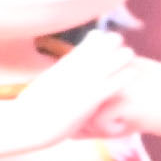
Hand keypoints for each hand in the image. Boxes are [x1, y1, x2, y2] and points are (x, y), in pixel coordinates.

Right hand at [15, 33, 138, 132]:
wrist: (26, 123)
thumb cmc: (30, 111)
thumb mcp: (44, 87)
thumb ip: (54, 79)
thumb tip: (54, 78)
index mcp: (64, 65)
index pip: (86, 44)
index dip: (97, 39)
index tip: (101, 37)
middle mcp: (75, 69)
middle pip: (100, 46)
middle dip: (111, 43)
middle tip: (120, 45)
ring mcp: (83, 82)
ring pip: (109, 61)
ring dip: (121, 57)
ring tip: (130, 54)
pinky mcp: (90, 98)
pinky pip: (113, 84)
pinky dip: (124, 77)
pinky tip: (133, 73)